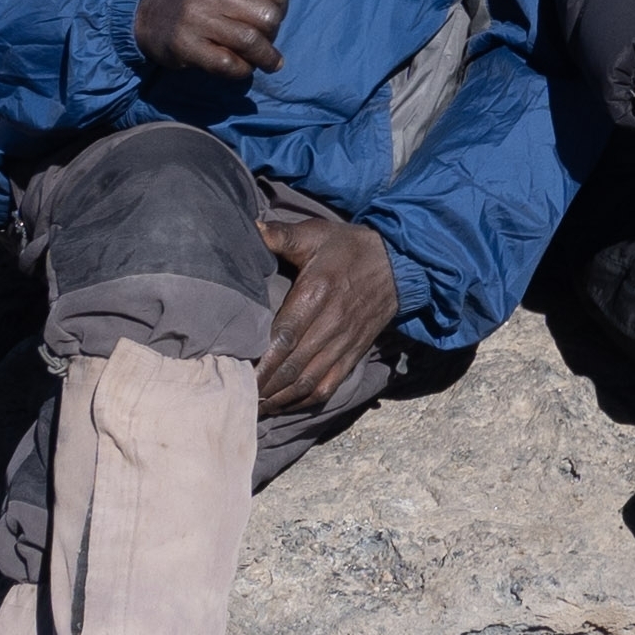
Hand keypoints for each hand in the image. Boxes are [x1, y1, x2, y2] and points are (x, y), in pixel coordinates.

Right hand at [136, 0, 323, 80]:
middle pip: (268, 18)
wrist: (150, 14)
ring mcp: (193, 15)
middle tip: (264, 38)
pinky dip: (241, 71)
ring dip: (263, 57)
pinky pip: (228, 64)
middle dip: (272, 33)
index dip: (281, 7)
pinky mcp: (183, 44)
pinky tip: (240, 67)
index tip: (269, 13)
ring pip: (250, 42)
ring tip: (265, 60)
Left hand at [257, 190, 396, 415]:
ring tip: (254, 406)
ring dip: (280, 398)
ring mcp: (344, 343)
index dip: (262, 360)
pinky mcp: (353, 354)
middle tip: (237, 396)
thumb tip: (252, 228)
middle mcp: (331, 324)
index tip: (238, 373)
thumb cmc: (348, 248)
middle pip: (293, 365)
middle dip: (264, 386)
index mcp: (317, 294)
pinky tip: (282, 405)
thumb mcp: (317, 234)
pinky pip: (327, 386)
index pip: (285, 336)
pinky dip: (303, 401)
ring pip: (307, 382)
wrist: (398, 263)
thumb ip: (283, 234)